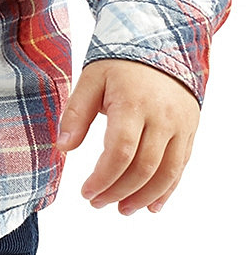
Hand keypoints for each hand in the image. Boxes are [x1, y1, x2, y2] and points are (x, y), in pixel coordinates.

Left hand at [56, 59, 199, 213]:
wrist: (161, 44)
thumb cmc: (119, 64)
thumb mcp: (90, 80)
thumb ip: (76, 114)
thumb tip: (63, 148)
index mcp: (134, 105)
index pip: (120, 152)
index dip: (103, 178)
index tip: (85, 192)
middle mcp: (163, 118)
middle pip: (144, 167)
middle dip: (119, 191)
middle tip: (97, 203)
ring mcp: (181, 125)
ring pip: (168, 172)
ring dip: (145, 196)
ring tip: (123, 210)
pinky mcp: (190, 129)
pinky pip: (182, 165)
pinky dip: (168, 189)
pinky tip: (152, 205)